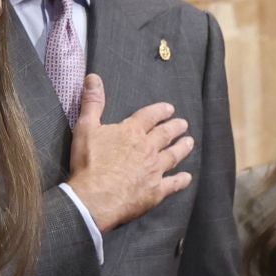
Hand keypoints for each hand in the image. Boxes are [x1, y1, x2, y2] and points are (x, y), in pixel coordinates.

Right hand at [64, 76, 193, 231]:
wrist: (96, 197)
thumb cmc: (89, 163)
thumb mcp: (85, 128)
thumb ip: (92, 103)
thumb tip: (93, 78)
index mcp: (132, 132)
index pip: (149, 116)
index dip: (160, 111)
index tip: (169, 108)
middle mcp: (147, 149)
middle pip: (165, 134)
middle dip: (175, 127)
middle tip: (183, 124)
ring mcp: (154, 170)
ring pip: (173, 156)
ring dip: (182, 148)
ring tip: (190, 142)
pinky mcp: (156, 191)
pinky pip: (173, 184)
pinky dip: (181, 180)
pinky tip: (187, 177)